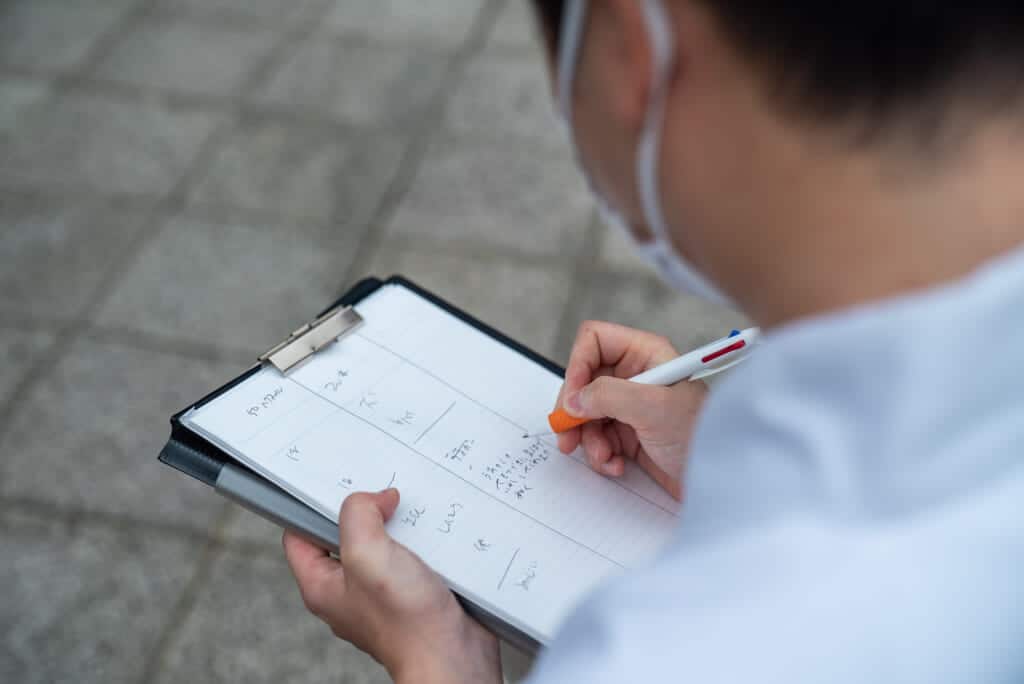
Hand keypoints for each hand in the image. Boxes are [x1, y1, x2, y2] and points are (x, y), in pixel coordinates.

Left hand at [283, 489, 501, 683]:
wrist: (454, 655)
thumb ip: (358, 515)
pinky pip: (409, 554)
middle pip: (344, 533)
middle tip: (381, 498)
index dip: (313, 508)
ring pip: (381, 541)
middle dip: (365, 512)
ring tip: (410, 518)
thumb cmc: (407, 623)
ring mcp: (379, 591)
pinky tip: (432, 538)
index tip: (339, 488)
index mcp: (322, 585)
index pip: (299, 534)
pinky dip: (421, 541)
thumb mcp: (368, 554)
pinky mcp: (410, 590)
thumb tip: (374, 499)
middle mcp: (348, 589)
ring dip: (398, 526)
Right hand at [555, 321, 707, 499]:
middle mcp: (636, 375)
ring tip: (603, 456)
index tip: (572, 398)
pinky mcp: (629, 433)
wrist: (720, 480)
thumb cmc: (699, 436)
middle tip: (569, 433)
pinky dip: (600, 453)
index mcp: (645, 354)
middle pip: (583, 379)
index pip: (594, 340)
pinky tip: (616, 465)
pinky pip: (597, 437)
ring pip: (586, 412)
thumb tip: (574, 399)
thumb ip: (608, 395)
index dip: (578, 365)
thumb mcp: (653, 408)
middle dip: (575, 410)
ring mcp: (631, 405)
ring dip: (588, 438)